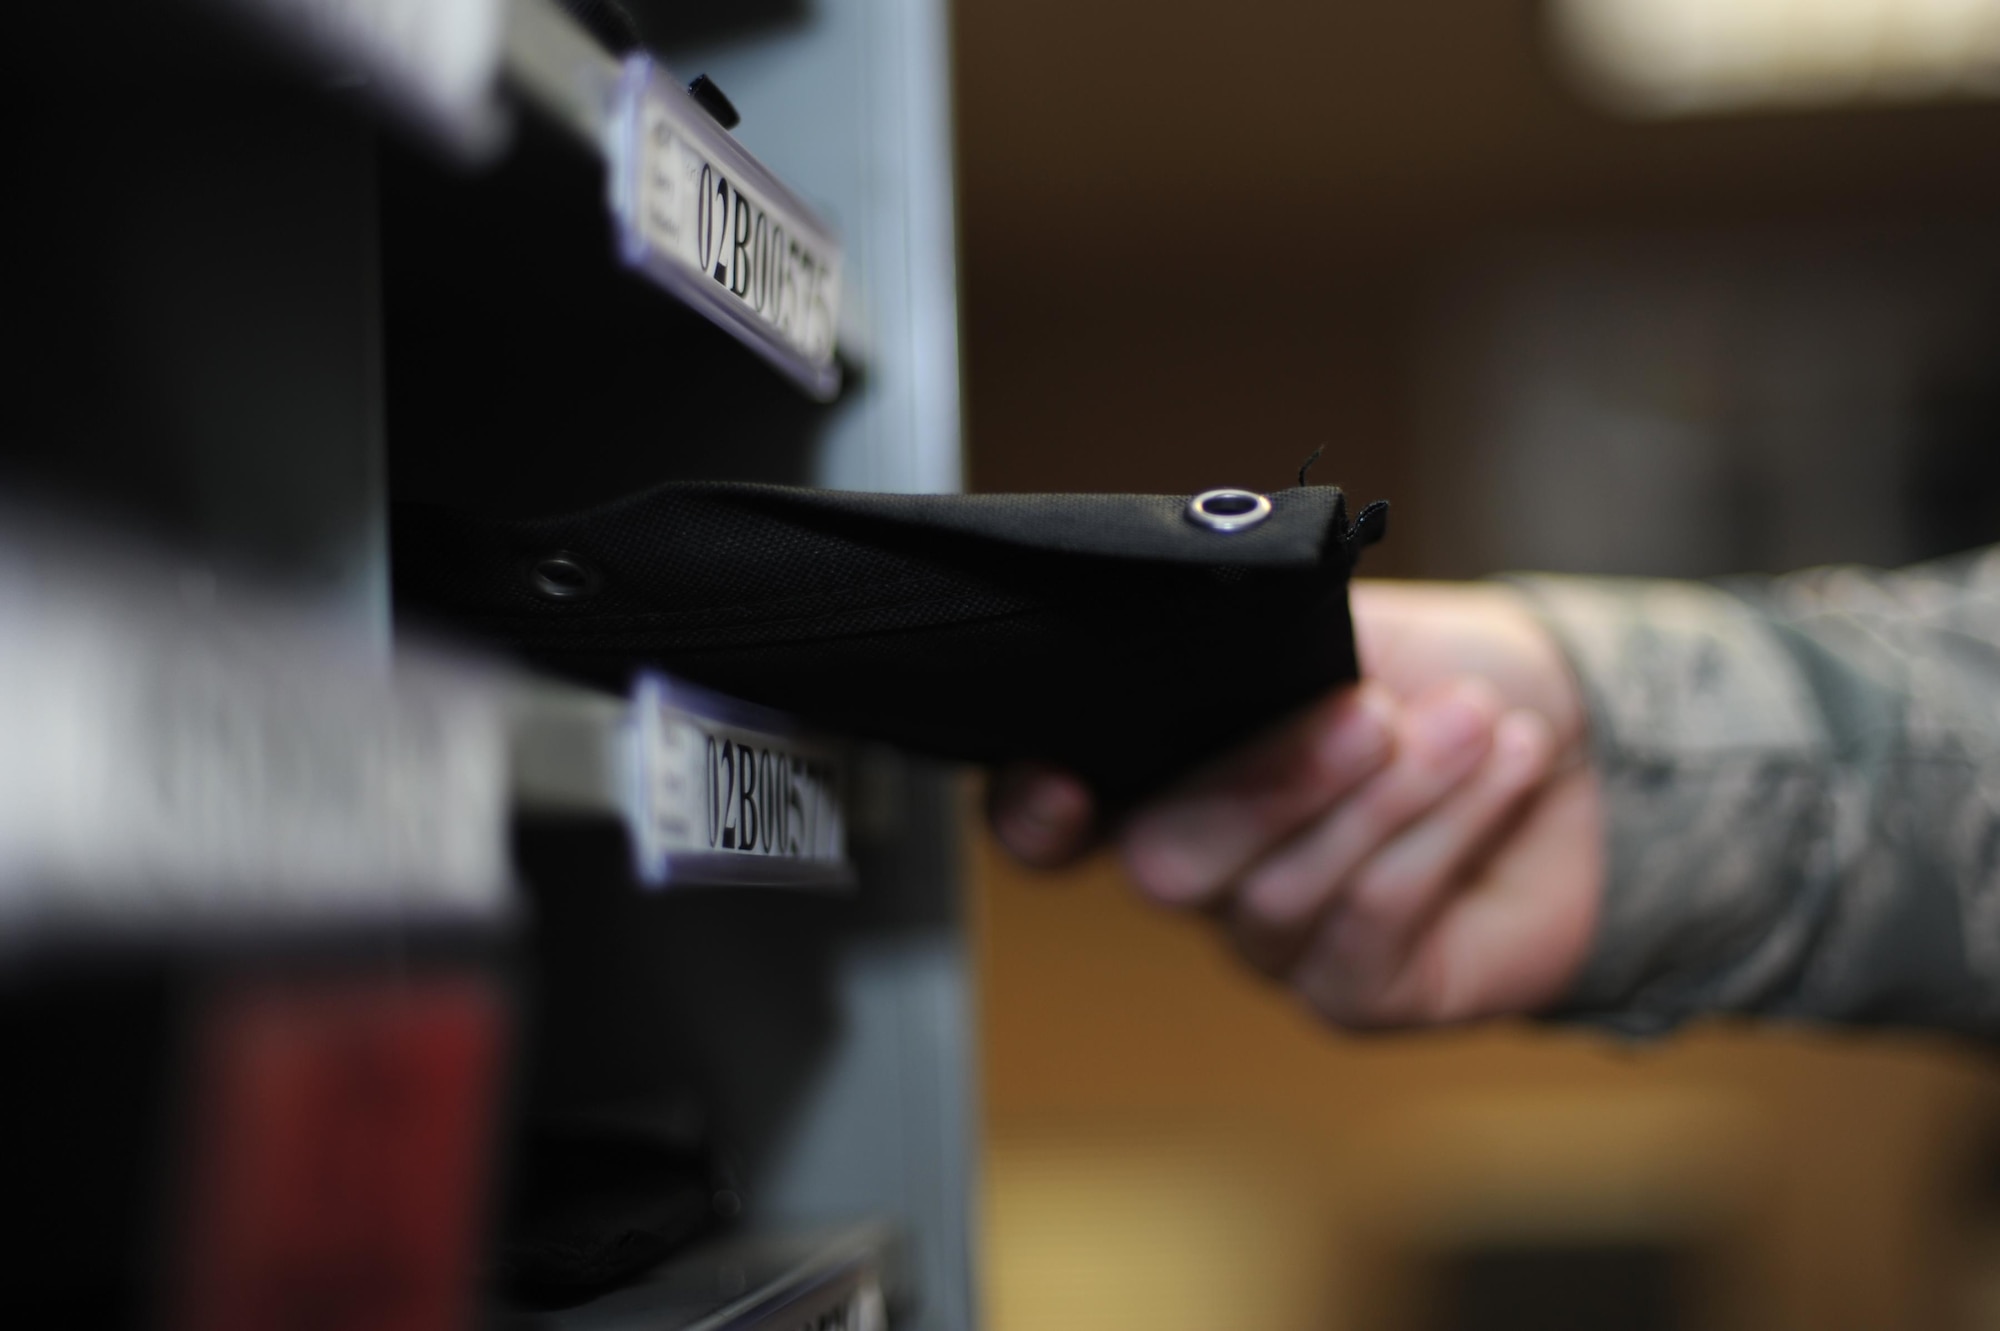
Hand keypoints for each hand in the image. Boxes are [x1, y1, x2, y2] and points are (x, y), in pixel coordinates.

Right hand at [987, 581, 1603, 1027]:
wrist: (1584, 739)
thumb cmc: (1439, 674)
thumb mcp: (1343, 624)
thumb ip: (1257, 638)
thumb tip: (1211, 625)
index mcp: (1161, 769)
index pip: (1046, 819)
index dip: (1034, 813)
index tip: (1069, 786)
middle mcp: (1197, 866)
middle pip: (1163, 865)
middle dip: (1269, 784)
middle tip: (1374, 713)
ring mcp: (1269, 941)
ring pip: (1277, 896)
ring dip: (1388, 798)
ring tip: (1473, 721)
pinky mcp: (1355, 992)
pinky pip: (1369, 930)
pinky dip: (1442, 837)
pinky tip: (1505, 766)